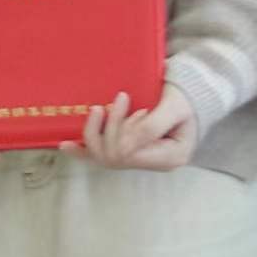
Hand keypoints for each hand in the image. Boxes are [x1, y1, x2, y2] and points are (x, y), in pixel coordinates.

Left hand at [69, 86, 197, 170]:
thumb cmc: (186, 97)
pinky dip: (83, 150)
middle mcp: (153, 163)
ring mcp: (140, 158)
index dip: (119, 130)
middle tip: (118, 99)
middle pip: (115, 157)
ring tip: (100, 108)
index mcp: (170, 157)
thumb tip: (121, 147)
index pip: (131, 153)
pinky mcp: (129, 150)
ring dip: (96, 132)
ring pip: (105, 157)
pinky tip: (66, 145)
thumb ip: (151, 127)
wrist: (191, 93)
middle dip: (109, 128)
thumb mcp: (174, 107)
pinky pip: (102, 155)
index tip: (123, 100)